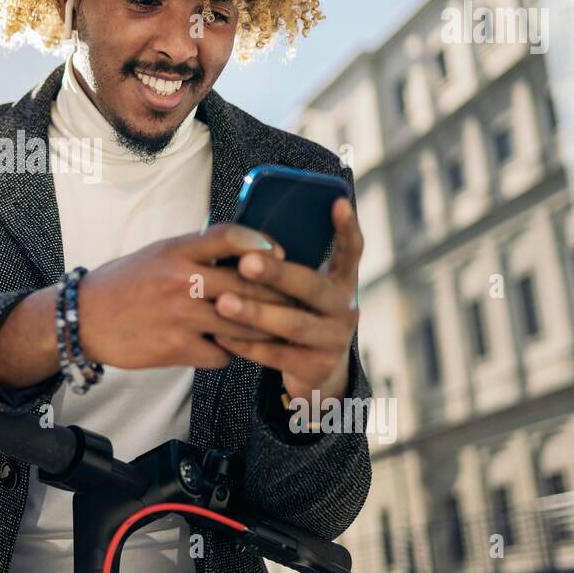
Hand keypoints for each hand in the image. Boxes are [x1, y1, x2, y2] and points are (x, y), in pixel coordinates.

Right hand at [75, 222, 292, 370]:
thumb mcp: (157, 254)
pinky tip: (227, 349)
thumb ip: (196, 252)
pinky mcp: (176, 348)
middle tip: (294, 301)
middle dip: (277, 295)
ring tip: (272, 329)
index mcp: (176, 250)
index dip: (262, 243)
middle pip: (247, 284)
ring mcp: (180, 315)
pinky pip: (222, 354)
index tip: (279, 254)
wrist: (84, 318)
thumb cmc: (124, 283)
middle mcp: (180, 279)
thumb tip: (244, 254)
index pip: (230, 236)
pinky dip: (230, 353)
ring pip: (242, 323)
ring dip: (261, 329)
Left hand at [210, 196, 362, 404]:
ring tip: (223, 302)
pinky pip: (277, 355)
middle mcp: (345, 308)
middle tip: (246, 263)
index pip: (352, 250)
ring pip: (294, 324)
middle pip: (313, 287)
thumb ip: (282, 265)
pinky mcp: (317, 369)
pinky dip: (246, 345)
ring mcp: (334, 340)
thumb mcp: (298, 290)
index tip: (335, 202)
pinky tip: (221, 335)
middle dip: (278, 274)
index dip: (347, 228)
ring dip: (256, 312)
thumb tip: (244, 237)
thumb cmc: (294, 312)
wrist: (314, 370)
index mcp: (340, 281)